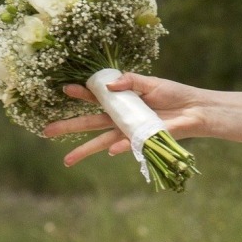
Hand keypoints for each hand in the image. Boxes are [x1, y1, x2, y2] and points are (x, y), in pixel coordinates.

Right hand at [42, 73, 206, 166]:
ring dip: (84, 151)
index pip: (95, 98)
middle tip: (46, 131)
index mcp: (121, 101)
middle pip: (88, 124)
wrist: (195, 110)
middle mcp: (120, 118)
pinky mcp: (141, 140)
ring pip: (100, 142)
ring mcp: (128, 131)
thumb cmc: (173, 95)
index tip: (65, 90)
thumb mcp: (151, 82)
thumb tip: (109, 85)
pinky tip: (111, 150)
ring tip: (66, 161)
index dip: (80, 94)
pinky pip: (126, 145)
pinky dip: (120, 147)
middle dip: (68, 127)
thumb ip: (130, 81)